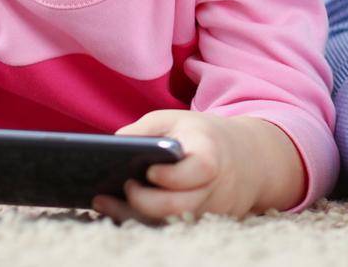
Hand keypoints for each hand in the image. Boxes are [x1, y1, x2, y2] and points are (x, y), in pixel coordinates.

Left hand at [93, 110, 305, 221]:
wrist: (245, 158)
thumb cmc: (202, 137)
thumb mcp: (178, 120)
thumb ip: (147, 129)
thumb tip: (113, 145)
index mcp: (211, 156)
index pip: (198, 172)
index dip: (171, 176)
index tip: (148, 171)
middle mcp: (213, 189)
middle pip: (178, 207)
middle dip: (145, 201)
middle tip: (125, 185)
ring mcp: (206, 212)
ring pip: (167, 224)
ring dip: (132, 215)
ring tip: (102, 200)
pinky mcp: (196, 225)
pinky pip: (164, 228)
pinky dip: (138, 220)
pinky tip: (115, 208)